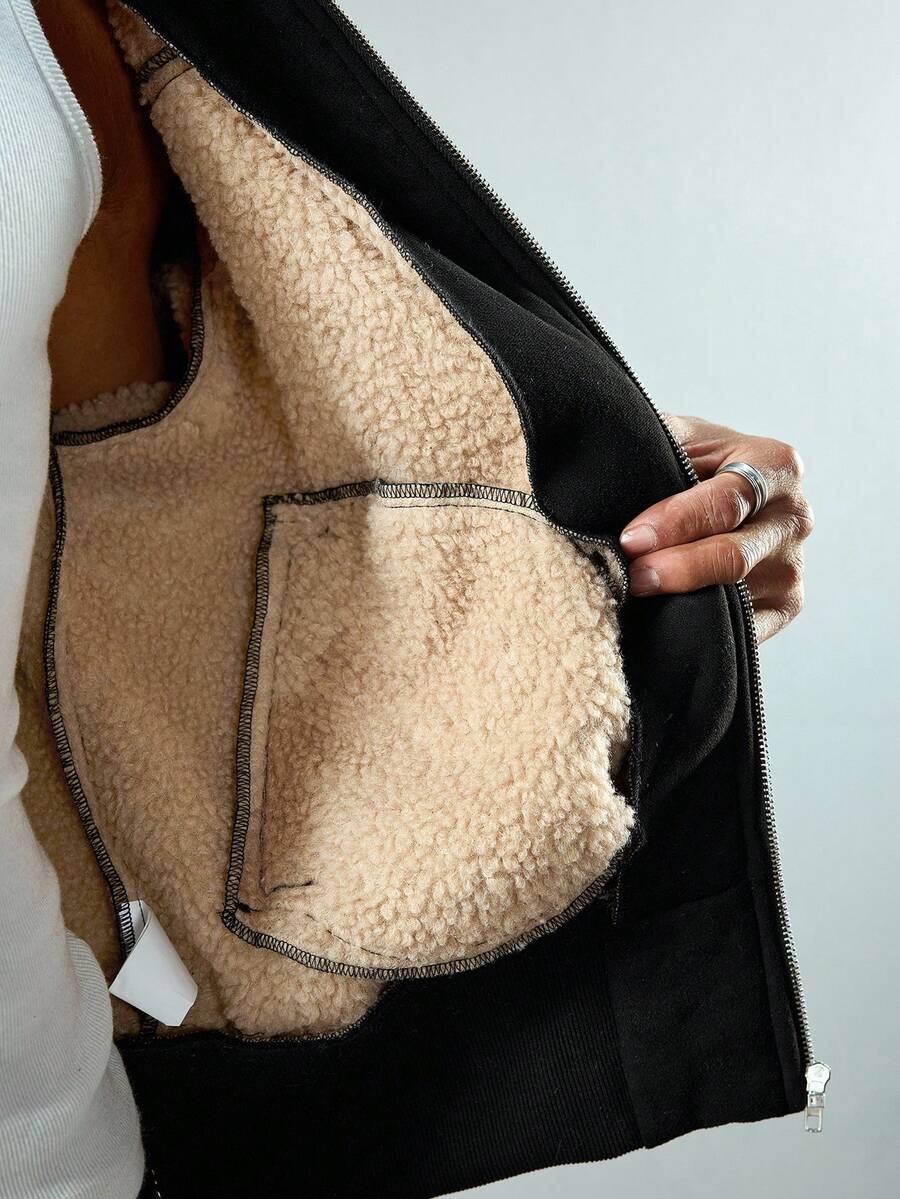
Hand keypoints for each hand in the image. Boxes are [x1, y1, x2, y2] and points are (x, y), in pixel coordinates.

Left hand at [618, 414, 814, 641]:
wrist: (713, 494)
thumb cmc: (689, 462)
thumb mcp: (678, 436)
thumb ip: (657, 441)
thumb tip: (615, 458)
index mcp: (775, 465)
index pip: (727, 502)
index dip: (675, 523)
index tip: (632, 539)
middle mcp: (794, 517)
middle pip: (733, 556)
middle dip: (676, 568)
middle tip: (631, 576)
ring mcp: (792, 567)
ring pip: (736, 598)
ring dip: (682, 600)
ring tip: (635, 595)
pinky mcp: (785, 606)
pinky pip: (743, 629)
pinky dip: (701, 626)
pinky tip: (664, 617)